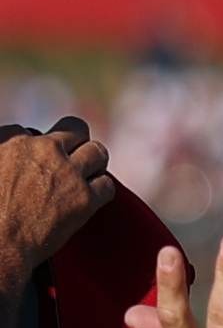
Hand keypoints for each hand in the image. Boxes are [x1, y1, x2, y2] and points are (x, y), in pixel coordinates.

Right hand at [0, 116, 115, 285]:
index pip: (30, 130)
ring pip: (98, 151)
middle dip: (75, 140)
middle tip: (72, 156)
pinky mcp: (86, 199)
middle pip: (75, 128)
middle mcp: (45, 151)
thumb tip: (11, 157)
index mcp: (13, 142)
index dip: (32, 146)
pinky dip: (100, 190)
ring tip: (86, 173)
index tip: (31, 162)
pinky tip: (90, 196)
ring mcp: (69, 173)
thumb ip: (5, 156)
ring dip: (93, 162)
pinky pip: (107, 185)